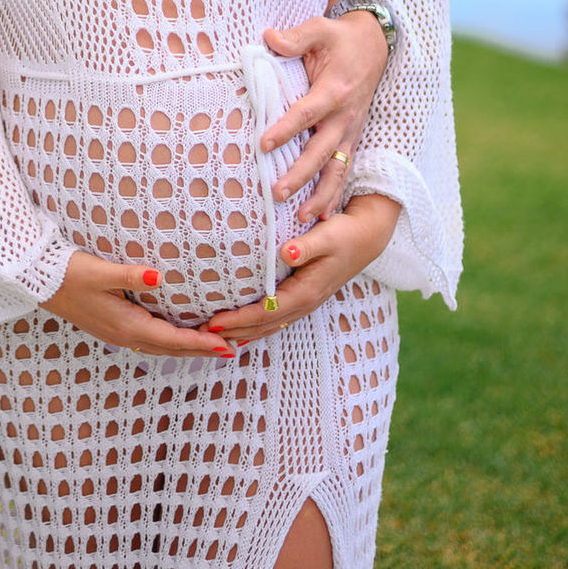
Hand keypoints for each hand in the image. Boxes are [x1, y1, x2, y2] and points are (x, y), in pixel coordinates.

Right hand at [43, 252, 238, 359]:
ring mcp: (119, 335)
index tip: (228, 346)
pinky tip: (179, 333)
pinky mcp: (114, 328)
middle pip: (173, 349)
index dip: (203, 343)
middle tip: (233, 348)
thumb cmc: (70, 273)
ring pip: (163, 348)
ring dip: (189, 348)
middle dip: (203, 350)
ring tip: (214, 344)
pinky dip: (172, 341)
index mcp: (127, 326)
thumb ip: (130, 275)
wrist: (40, 282)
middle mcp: (126, 336)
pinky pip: (151, 341)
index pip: (174, 340)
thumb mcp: (100, 272)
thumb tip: (158, 276)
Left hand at [203, 193, 400, 347]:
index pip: (265, 312)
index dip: (239, 319)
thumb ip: (306, 246)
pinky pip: (275, 318)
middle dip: (233, 332)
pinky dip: (256, 324)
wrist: (367, 237)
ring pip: (269, 325)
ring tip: (213, 335)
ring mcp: (305, 302)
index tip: (213, 322)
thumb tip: (286, 252)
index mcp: (306, 291)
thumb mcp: (327, 236)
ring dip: (242, 332)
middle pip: (264, 325)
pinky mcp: (304, 297)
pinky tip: (240, 325)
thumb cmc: (344, 234)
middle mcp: (305, 302)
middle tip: (201, 334)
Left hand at [259, 11, 388, 219]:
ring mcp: (351, 130)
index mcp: (335, 90)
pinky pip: (343, 169)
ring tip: (301, 216)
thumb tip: (269, 37)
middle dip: (301, 173)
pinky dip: (334, 193)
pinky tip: (321, 216)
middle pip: (321, 150)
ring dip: (320, 194)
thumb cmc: (341, 38)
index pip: (306, 113)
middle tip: (278, 193)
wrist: (374, 45)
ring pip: (336, 168)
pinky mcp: (352, 138)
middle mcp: (345, 116)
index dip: (286, 129)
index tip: (264, 144)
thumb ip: (295, 37)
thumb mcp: (320, 28)